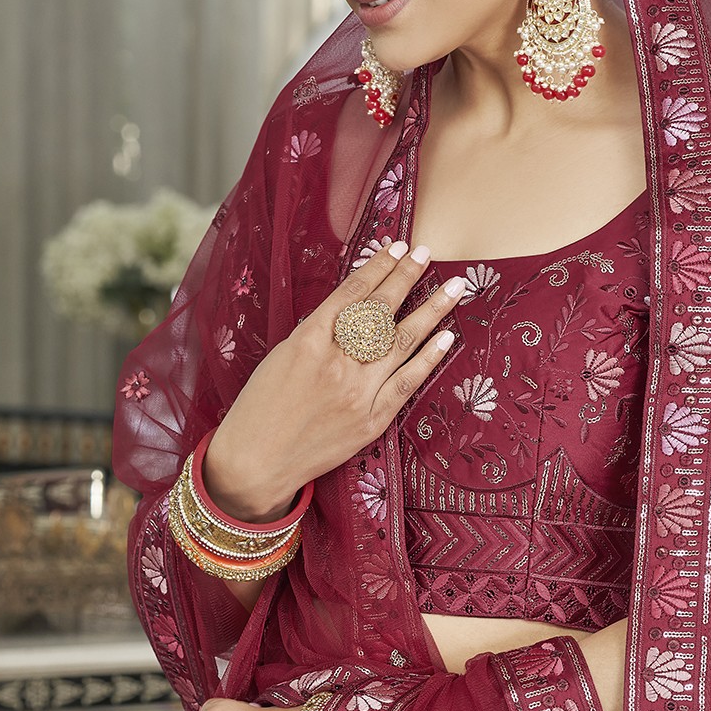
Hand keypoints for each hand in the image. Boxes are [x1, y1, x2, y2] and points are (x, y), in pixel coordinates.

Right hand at [205, 239, 460, 519]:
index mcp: (308, 340)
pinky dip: (428, 359)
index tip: (399, 247)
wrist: (255, 463)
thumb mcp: (280, 357)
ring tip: (455, 286)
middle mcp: (336, 362)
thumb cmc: (260, 407)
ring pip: (402, 342)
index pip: (353, 293)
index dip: (379, 267)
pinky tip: (447, 337)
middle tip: (428, 254)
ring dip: (432, 311)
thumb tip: (353, 310)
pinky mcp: (370, 422)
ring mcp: (357, 393)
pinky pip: (406, 384)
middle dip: (407, 277)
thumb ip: (317, 333)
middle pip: (381, 311)